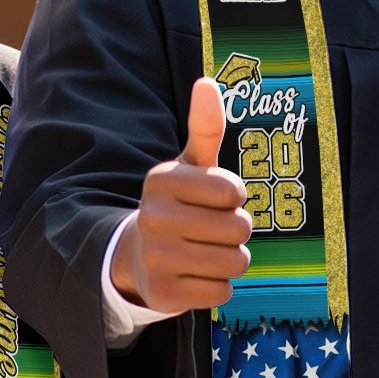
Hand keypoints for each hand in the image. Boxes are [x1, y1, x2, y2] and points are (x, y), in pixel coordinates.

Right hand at [111, 77, 252, 313]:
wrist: (138, 256)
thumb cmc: (180, 203)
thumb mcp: (191, 165)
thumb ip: (204, 126)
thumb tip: (207, 82)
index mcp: (161, 180)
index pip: (234, 192)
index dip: (235, 197)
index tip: (215, 199)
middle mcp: (152, 218)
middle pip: (239, 228)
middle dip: (236, 231)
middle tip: (211, 229)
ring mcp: (155, 259)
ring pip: (235, 262)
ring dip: (232, 259)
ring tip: (206, 251)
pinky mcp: (162, 295)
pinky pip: (222, 292)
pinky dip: (218, 286)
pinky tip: (194, 275)